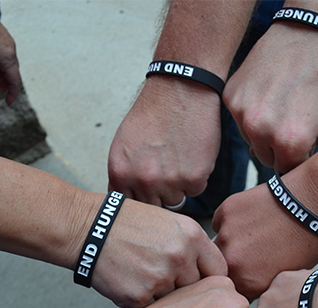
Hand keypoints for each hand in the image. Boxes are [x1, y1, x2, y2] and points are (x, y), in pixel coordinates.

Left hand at [0, 0, 21, 104]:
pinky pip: (4, 55)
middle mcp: (10, 49)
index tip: (8, 103)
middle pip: (12, 73)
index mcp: (6, 56)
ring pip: (7, 64)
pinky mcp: (1, 36)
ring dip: (0, 74)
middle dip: (3, 85)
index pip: (14, 81)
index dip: (12, 94)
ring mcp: (7, 42)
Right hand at [91, 196, 226, 307]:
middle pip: (198, 289)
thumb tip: (210, 271)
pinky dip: (143, 300)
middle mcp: (181, 257)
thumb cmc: (129, 224)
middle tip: (165, 277)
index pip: (219, 270)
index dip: (212, 279)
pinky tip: (131, 282)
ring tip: (144, 276)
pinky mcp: (140, 295)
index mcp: (193, 236)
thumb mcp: (170, 223)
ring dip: (163, 295)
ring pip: (175, 300)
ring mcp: (161, 277)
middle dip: (185, 288)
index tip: (204, 283)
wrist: (90, 228)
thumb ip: (194, 246)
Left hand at [108, 78, 221, 206]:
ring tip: (179, 158)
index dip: (140, 198)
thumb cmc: (154, 113)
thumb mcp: (124, 145)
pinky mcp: (194, 178)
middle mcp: (142, 181)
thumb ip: (124, 175)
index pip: (128, 206)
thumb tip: (128, 198)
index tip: (147, 191)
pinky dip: (197, 176)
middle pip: (153, 207)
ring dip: (180, 185)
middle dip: (160, 193)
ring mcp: (169, 182)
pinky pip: (196, 190)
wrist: (180, 92)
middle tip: (167, 170)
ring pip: (177, 200)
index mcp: (120, 173)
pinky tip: (192, 154)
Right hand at [212, 182, 317, 299]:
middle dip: (235, 263)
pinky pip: (220, 222)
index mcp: (249, 283)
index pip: (234, 290)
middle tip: (254, 251)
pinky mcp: (226, 211)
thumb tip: (249, 283)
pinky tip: (252, 218)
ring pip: (219, 245)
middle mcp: (232, 260)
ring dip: (232, 242)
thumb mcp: (288, 275)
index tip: (252, 272)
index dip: (243, 281)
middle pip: (222, 268)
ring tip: (255, 233)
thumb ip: (262, 284)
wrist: (311, 204)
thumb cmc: (308, 239)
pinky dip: (232, 222)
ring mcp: (227, 234)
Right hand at [223, 22, 317, 173]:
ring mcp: (242, 113)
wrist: (308, 38)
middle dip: (277, 149)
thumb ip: (308, 152)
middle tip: (290, 126)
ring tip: (280, 106)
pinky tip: (267, 93)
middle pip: (264, 159)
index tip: (299, 149)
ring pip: (250, 139)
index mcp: (290, 143)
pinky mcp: (230, 97)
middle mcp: (261, 131)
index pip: (285, 171)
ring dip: (262, 131)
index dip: (295, 160)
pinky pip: (239, 118)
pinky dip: (250, 111)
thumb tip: (289, 165)